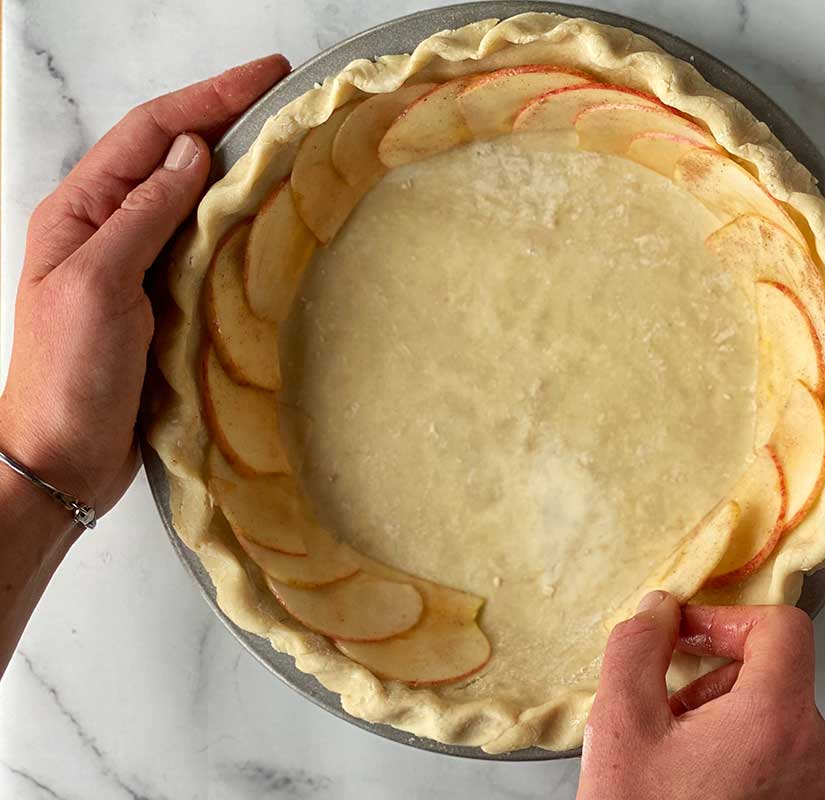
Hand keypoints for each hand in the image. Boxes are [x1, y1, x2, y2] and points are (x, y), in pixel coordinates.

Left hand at [0, 55, 288, 522]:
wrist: (63, 457)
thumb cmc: (69, 376)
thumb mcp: (100, 285)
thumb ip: (144, 215)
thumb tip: (192, 152)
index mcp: (80, 212)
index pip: (150, 132)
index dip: (209, 97)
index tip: (268, 74)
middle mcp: (107, 228)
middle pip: (171, 153)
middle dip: (226, 117)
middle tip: (287, 100)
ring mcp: (135, 263)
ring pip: (190, 196)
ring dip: (235, 166)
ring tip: (286, 147)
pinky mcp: (161, 299)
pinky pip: (202, 243)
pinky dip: (236, 220)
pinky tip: (266, 218)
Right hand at [578, 594, 824, 799]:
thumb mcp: (620, 726)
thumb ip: (638, 647)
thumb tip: (660, 609)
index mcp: (778, 720)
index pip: (783, 627)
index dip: (728, 619)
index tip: (689, 637)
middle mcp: (819, 756)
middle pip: (776, 676)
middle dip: (715, 681)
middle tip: (667, 712)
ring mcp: (823, 793)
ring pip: (779, 719)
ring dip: (727, 721)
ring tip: (678, 758)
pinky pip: (788, 762)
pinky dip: (747, 757)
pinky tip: (702, 784)